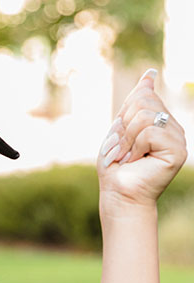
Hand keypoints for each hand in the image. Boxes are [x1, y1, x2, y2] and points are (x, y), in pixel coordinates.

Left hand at [98, 68, 186, 211]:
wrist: (118, 196)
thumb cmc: (115, 168)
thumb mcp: (118, 131)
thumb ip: (133, 104)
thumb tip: (149, 74)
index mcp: (159, 120)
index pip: (143, 95)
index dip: (124, 115)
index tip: (121, 139)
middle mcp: (171, 127)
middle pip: (143, 101)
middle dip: (123, 128)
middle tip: (122, 151)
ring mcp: (177, 138)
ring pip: (144, 116)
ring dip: (126, 140)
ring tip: (128, 157)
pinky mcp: (178, 151)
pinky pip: (150, 132)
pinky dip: (135, 147)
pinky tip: (136, 161)